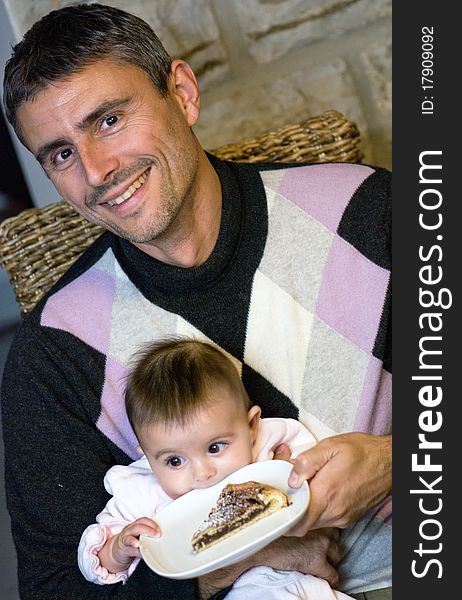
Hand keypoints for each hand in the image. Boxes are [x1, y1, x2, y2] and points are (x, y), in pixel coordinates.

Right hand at [98, 517, 160, 573]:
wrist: (117, 550)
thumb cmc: (132, 540)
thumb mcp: (140, 534)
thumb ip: (149, 534)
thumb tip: (164, 536)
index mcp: (135, 525)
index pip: (144, 520)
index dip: (152, 523)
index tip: (160, 529)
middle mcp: (129, 530)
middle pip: (138, 526)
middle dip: (148, 530)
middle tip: (158, 535)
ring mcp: (125, 539)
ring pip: (130, 537)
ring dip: (137, 540)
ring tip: (143, 543)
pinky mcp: (123, 549)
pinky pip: (128, 549)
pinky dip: (134, 550)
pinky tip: (139, 552)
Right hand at [197, 528, 339, 598]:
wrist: (257, 546)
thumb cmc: (262, 529)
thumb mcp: (279, 516)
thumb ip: (290, 515)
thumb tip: (288, 514)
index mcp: (310, 513)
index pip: (327, 518)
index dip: (322, 527)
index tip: (317, 531)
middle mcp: (319, 527)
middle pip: (335, 536)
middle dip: (328, 542)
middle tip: (317, 546)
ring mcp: (321, 545)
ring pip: (337, 554)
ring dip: (329, 558)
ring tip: (318, 560)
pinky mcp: (318, 563)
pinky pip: (333, 575)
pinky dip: (328, 578)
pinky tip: (320, 577)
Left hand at [283, 433, 391, 532]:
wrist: (389, 461)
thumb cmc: (361, 451)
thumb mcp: (331, 446)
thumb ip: (307, 462)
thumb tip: (291, 478)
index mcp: (327, 494)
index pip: (297, 522)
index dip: (282, 516)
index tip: (275, 502)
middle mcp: (335, 512)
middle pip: (302, 523)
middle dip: (291, 509)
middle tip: (286, 489)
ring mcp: (343, 517)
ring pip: (313, 522)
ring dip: (304, 509)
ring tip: (303, 487)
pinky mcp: (349, 517)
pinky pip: (325, 519)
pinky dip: (317, 509)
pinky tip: (317, 491)